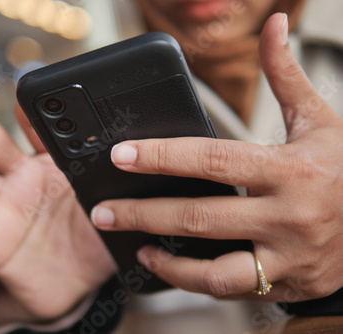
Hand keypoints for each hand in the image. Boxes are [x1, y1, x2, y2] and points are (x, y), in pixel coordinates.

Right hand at [0, 72, 115, 322]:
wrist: (83, 283)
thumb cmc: (95, 237)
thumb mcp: (103, 199)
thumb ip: (99, 170)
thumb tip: (110, 140)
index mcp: (49, 168)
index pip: (36, 132)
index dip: (28, 111)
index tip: (24, 85)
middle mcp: (19, 182)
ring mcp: (1, 209)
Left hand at [90, 13, 342, 301]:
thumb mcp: (319, 121)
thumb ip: (287, 75)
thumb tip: (273, 27)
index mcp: (291, 170)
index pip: (212, 160)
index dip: (162, 157)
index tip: (122, 155)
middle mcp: (288, 216)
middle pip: (199, 216)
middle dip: (143, 214)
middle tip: (104, 210)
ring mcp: (286, 257)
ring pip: (212, 267)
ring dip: (164, 259)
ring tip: (131, 242)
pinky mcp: (284, 283)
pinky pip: (229, 288)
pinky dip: (191, 279)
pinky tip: (166, 263)